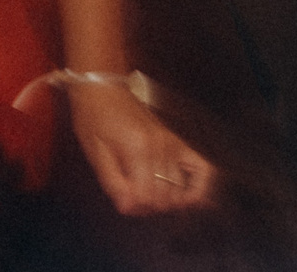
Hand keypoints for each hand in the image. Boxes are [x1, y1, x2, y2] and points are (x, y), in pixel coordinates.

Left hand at [68, 81, 215, 214]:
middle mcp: (161, 147)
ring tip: (148, 196)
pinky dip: (199, 187)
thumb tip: (128, 208)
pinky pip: (202, 169)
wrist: (103, 88)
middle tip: (132, 200)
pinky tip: (187, 198)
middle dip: (148, 207)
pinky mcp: (177, 142)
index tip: (123, 203)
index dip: (135, 207)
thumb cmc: (94, 117)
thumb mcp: (95, 151)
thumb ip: (113, 181)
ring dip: (165, 202)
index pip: (147, 196)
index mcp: (138, 149)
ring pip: (180, 190)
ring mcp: (173, 144)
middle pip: (164, 197)